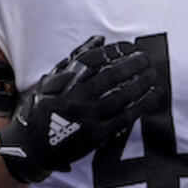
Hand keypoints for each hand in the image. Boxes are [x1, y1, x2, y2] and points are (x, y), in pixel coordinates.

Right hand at [0, 35, 159, 182]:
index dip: (115, 51)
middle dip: (133, 65)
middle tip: (146, 58)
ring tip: (153, 74)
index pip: (95, 60)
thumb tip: (99, 40)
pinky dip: (142, 105)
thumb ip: (74, 59)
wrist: (33, 147)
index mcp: (65, 83)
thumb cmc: (43, 109)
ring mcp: (88, 118)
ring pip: (122, 97)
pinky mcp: (97, 136)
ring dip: (141, 83)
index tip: (129, 46)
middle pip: (112, 77)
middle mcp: (77, 99)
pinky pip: (125, 118)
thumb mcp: (50, 80)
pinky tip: (154, 95)